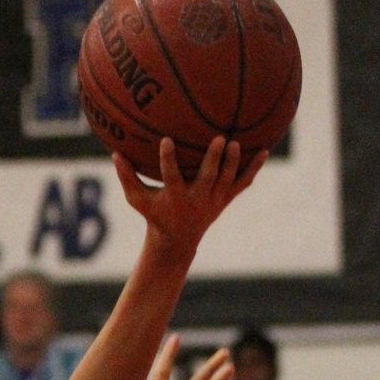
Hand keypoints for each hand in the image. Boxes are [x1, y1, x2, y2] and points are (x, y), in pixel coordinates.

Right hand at [113, 136, 268, 258]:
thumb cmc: (154, 215)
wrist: (178, 240)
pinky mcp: (225, 199)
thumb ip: (127, 177)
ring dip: (233, 162)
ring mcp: (214, 199)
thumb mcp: (138, 199)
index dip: (168, 159)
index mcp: (176, 196)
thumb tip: (114, 153)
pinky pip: (242, 183)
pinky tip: (265, 151)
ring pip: (227, 180)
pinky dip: (254, 169)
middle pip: (208, 177)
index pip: (171, 176)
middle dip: (215, 160)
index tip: (166, 140)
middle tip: (220, 139)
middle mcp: (197, 198)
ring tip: (236, 143)